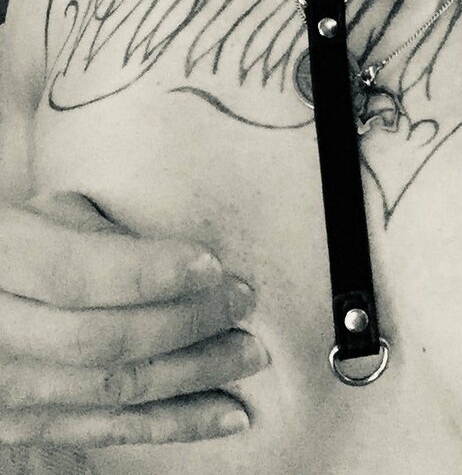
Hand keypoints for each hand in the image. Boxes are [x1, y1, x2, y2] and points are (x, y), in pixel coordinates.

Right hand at [0, 192, 268, 446]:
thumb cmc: (18, 244)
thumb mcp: (44, 217)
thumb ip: (97, 233)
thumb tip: (179, 256)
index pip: (74, 275)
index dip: (148, 272)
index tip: (211, 265)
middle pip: (101, 339)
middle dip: (185, 322)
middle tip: (243, 302)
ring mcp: (5, 391)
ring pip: (113, 389)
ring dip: (193, 374)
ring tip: (250, 352)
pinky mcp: (22, 431)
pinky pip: (108, 431)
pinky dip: (174, 424)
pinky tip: (228, 413)